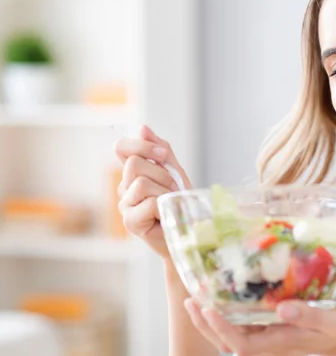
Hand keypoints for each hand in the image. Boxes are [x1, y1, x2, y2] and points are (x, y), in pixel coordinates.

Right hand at [114, 125, 191, 257]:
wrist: (190, 231)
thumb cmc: (181, 202)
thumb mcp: (175, 171)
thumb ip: (161, 150)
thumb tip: (142, 128)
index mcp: (133, 173)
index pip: (121, 148)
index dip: (140, 145)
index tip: (162, 155)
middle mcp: (124, 188)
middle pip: (134, 164)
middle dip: (161, 173)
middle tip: (172, 189)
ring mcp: (125, 205)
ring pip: (141, 183)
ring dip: (165, 191)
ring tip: (171, 203)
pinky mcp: (131, 222)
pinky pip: (148, 203)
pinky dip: (164, 206)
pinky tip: (166, 214)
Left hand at [184, 299, 335, 355]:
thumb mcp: (333, 320)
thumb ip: (309, 315)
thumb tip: (281, 308)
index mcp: (283, 342)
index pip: (243, 344)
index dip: (222, 330)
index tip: (208, 309)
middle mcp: (272, 341)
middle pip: (231, 342)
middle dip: (208, 325)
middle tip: (192, 301)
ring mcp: (273, 335)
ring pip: (235, 334)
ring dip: (214, 320)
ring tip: (197, 299)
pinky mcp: (276, 326)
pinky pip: (247, 324)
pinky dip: (230, 313)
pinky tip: (225, 297)